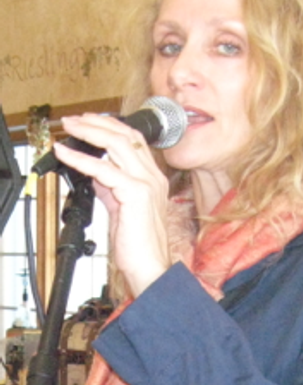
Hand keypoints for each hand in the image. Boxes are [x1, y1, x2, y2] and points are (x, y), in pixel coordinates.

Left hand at [54, 113, 171, 296]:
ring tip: (69, 128)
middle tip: (74, 119)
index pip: (134, 141)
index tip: (88, 121)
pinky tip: (66, 155)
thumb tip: (93, 172)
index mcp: (152, 179)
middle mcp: (153, 177)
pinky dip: (82, 160)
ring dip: (90, 133)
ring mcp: (147, 184)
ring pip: (118, 145)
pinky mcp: (136, 194)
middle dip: (98, 122)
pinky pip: (105, 170)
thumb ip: (110, 188)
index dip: (111, 126)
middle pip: (127, 136)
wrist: (149, 265)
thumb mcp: (121, 208)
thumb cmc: (138, 243)